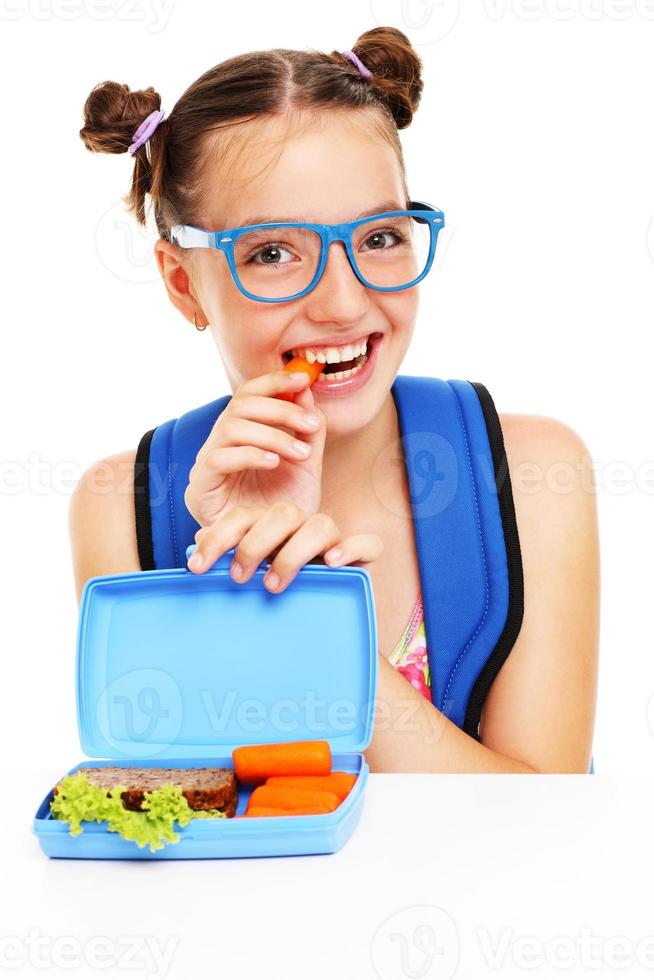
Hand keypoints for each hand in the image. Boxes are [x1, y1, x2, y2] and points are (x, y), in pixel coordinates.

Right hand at [184, 369, 326, 527]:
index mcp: (240, 436)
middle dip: (280, 410)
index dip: (273, 381)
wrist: (278, 555)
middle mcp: (219, 446)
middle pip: (239, 405)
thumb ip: (306, 430)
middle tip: (310, 426)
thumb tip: (305, 390)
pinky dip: (249, 454)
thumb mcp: (305, 465)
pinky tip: (274, 463)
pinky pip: (219, 458)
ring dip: (271, 434)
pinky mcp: (199, 490)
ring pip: (230, 427)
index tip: (303, 379)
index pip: (248, 395)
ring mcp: (205, 467)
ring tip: (299, 453)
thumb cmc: (286, 511)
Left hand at [188, 501, 383, 591]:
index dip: (217, 538)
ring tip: (274, 584)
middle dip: (254, 544)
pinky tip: (331, 564)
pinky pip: (365, 543)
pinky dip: (349, 549)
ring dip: (293, 553)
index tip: (197, 568)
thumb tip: (196, 545)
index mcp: (271, 526)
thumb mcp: (251, 578)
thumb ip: (230, 560)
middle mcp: (302, 526)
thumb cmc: (281, 595)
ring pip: (319, 525)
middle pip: (281, 514)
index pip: (242, 517)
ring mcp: (334, 539)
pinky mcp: (362, 557)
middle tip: (240, 577)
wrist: (323, 624)